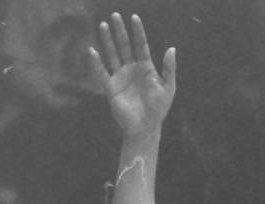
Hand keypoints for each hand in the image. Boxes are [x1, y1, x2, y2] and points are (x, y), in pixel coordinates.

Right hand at [90, 13, 175, 137]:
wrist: (145, 127)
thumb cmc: (158, 109)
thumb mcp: (168, 88)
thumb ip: (169, 69)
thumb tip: (172, 49)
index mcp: (146, 68)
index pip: (141, 45)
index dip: (138, 32)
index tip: (134, 18)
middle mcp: (132, 69)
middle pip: (125, 46)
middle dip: (120, 31)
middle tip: (115, 15)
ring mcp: (120, 77)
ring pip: (113, 54)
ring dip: (108, 41)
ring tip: (103, 25)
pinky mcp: (111, 87)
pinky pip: (102, 73)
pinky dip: (96, 63)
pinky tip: (92, 51)